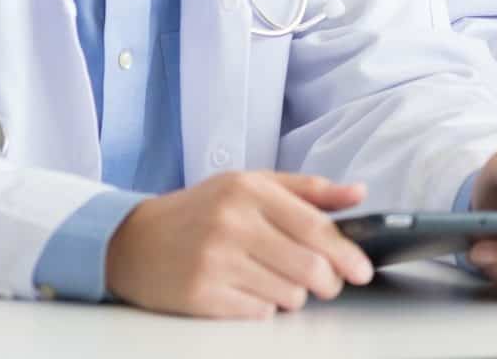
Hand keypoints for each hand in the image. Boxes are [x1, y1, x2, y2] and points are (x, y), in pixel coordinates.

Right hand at [105, 171, 375, 318]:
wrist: (132, 240)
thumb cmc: (202, 210)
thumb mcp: (251, 184)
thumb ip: (308, 189)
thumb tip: (359, 194)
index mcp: (250, 191)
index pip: (316, 227)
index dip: (347, 253)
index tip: (363, 269)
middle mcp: (233, 224)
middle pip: (308, 266)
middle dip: (329, 282)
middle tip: (329, 284)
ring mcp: (215, 261)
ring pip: (288, 293)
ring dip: (297, 294)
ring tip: (282, 281)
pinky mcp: (200, 295)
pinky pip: (259, 311)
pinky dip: (266, 306)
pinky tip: (252, 291)